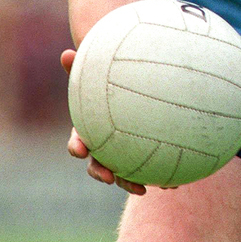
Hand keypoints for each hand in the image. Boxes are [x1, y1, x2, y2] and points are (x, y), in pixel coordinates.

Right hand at [62, 49, 146, 195]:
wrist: (139, 96)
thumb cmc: (113, 82)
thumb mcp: (100, 71)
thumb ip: (84, 64)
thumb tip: (65, 52)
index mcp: (91, 129)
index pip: (79, 140)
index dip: (77, 147)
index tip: (80, 150)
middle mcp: (105, 146)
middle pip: (99, 164)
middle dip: (102, 173)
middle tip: (109, 177)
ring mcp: (124, 155)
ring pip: (124, 174)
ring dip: (131, 183)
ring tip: (145, 189)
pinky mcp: (143, 159)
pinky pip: (150, 171)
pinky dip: (160, 178)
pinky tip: (174, 183)